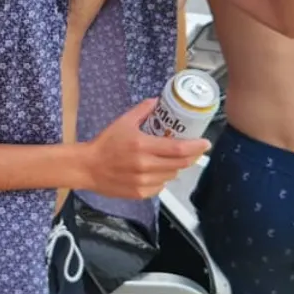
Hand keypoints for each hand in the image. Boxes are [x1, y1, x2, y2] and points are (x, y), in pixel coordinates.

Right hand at [80, 98, 209, 199]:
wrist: (87, 167)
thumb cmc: (105, 144)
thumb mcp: (122, 122)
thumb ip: (142, 110)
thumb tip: (158, 101)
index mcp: (142, 146)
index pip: (178, 149)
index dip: (196, 147)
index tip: (206, 143)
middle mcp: (145, 166)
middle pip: (180, 164)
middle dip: (191, 156)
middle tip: (195, 150)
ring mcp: (143, 182)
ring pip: (172, 175)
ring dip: (176, 166)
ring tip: (172, 158)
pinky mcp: (140, 193)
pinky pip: (161, 186)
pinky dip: (163, 177)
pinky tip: (157, 170)